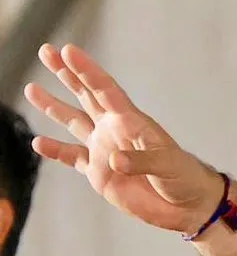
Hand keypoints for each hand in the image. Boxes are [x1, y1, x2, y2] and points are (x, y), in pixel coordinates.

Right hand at [24, 43, 222, 233]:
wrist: (187, 205)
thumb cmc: (184, 177)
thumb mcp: (168, 165)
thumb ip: (142, 161)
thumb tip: (113, 160)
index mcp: (132, 122)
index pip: (105, 90)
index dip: (87, 71)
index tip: (67, 50)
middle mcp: (114, 131)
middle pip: (86, 96)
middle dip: (67, 74)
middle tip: (47, 50)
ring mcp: (104, 150)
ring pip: (74, 122)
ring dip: (53, 107)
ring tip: (31, 88)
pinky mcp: (99, 173)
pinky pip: (72, 157)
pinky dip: (56, 151)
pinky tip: (37, 142)